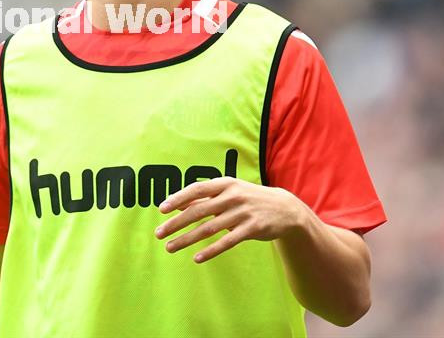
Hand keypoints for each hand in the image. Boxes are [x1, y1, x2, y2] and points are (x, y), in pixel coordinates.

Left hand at [154, 177, 305, 262]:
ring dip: (187, 239)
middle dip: (176, 223)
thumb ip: (206, 199)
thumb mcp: (229, 193)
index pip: (196, 190)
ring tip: (170, 247)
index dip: (178, 199)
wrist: (285, 209)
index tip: (162, 209)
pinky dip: (210, 251)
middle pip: (198, 212)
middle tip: (159, 234)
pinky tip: (197, 258)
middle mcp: (232, 196)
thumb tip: (178, 205)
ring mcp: (242, 213)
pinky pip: (227, 242)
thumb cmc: (248, 199)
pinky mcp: (252, 229)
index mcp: (224, 184)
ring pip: (208, 229)